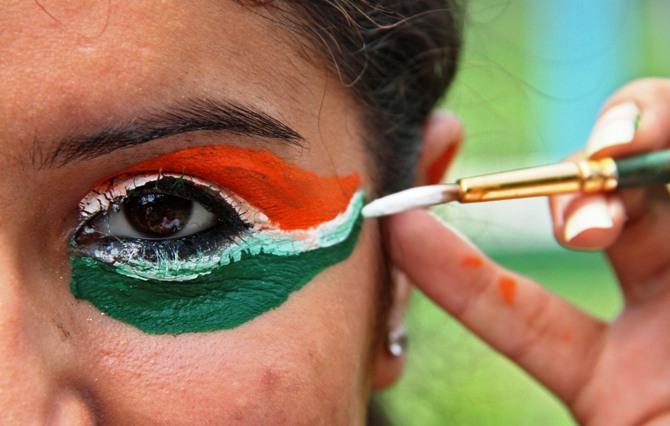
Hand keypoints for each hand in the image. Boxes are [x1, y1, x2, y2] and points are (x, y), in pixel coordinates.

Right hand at [385, 79, 669, 425]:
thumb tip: (628, 146)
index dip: (664, 122)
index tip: (627, 138)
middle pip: (653, 180)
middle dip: (613, 159)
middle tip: (595, 173)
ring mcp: (660, 334)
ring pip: (590, 237)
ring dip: (541, 205)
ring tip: (522, 206)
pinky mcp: (608, 383)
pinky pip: (528, 322)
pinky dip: (466, 284)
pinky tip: (412, 240)